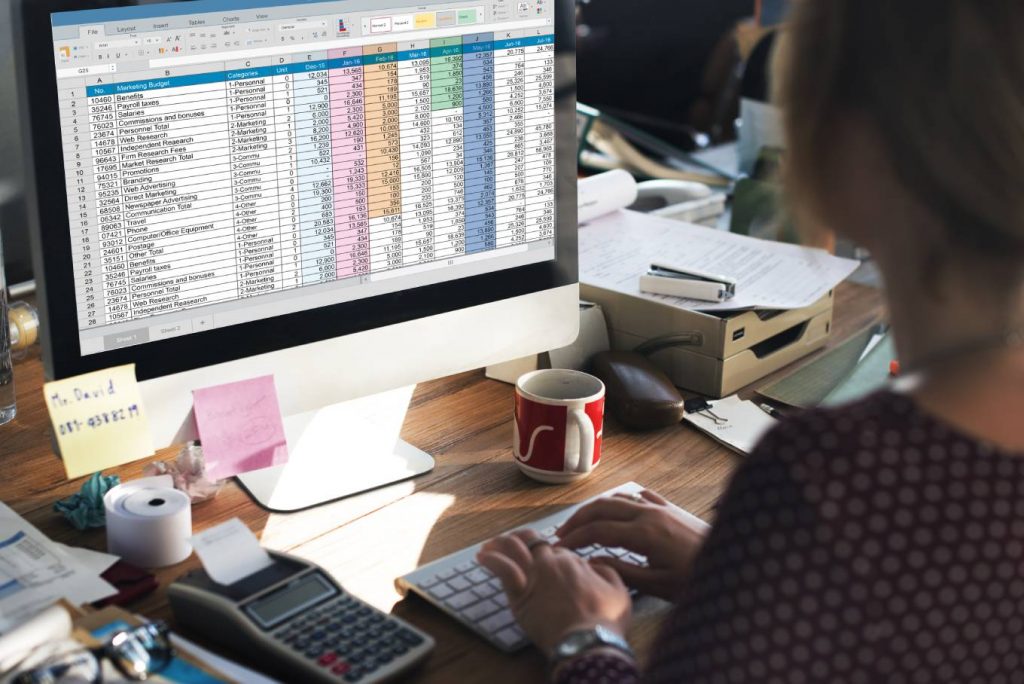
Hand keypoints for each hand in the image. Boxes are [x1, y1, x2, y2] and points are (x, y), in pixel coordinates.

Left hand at [477, 530, 631, 654]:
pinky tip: (482, 556)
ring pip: (513, 549)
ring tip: (490, 545)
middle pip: (532, 543)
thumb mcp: (619, 591)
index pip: (555, 549)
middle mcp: (552, 563)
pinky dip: (490, 559)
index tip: (543, 558)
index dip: (549, 553)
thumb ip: (607, 571)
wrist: (587, 642)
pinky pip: (502, 569)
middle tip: (512, 542)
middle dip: (521, 540)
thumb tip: (595, 564)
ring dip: (500, 544)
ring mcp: (534, 576)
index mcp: (574, 561)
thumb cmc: (605, 621)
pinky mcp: (520, 594)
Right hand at [555, 490, 706, 599]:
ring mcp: (660, 508)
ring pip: (619, 498)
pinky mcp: (671, 509)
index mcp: (643, 533)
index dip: (575, 538)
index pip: (598, 530)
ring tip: (582, 522)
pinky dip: (621, 500)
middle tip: (562, 533)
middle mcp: (648, 513)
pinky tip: (618, 507)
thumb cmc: (695, 579)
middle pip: (602, 507)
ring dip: (597, 508)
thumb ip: (622, 572)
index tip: (559, 548)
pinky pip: (639, 496)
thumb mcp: (658, 585)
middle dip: (578, 518)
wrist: (733, 562)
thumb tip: (591, 563)